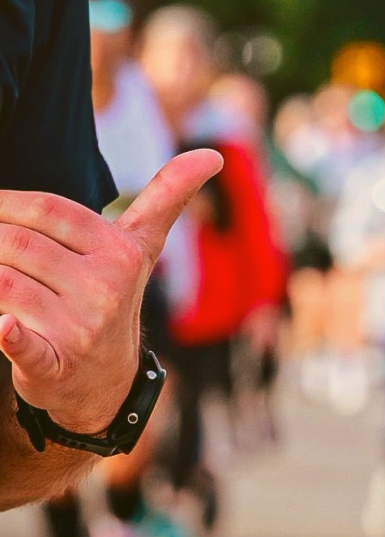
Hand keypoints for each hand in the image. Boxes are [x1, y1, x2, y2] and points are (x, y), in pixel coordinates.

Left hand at [0, 151, 222, 429]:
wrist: (102, 382)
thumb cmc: (108, 298)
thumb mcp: (141, 249)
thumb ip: (168, 196)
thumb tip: (212, 155)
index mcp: (122, 253)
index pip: (46, 208)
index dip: (6, 204)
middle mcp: (106, 291)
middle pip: (16, 243)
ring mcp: (81, 330)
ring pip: (2, 283)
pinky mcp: (53, 365)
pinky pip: (20, 343)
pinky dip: (6, 334)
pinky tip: (3, 325)